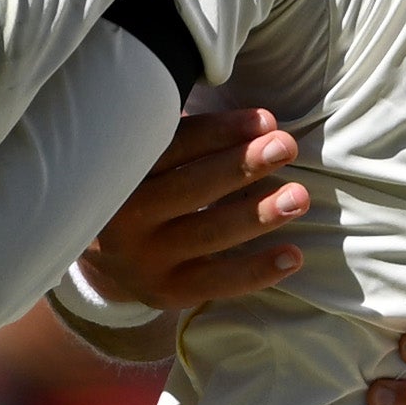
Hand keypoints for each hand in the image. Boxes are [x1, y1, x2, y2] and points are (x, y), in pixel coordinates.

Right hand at [82, 106, 313, 310]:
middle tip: (285, 146)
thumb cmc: (140, 186)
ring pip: (207, 235)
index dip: (220, 132)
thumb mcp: (140, 156)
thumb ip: (173, 134)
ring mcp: (143, 259)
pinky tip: (293, 255)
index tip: (265, 120)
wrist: (106, 255)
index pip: (172, 147)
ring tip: (299, 197)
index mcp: (116, 172)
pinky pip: (217, 282)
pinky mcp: (165, 291)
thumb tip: (247, 113)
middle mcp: (123, 218)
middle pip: (190, 189)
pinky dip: (257, 270)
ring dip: (258, 215)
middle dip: (242, 166)